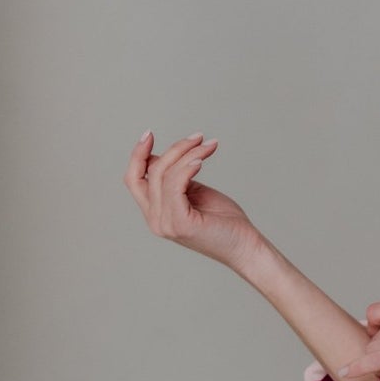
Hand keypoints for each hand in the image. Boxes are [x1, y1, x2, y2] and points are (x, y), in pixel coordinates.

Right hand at [123, 130, 260, 270]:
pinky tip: (201, 159)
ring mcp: (165, 223)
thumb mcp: (194, 193)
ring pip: (164, 174)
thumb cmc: (225, 222)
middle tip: (198, 137)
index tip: (149, 134)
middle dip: (173, 149)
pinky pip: (175, 185)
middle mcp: (155, 220)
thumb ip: (176, 179)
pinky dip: (187, 167)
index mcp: (156, 212)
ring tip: (208, 146)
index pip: (134, 179)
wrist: (245, 246)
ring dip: (188, 154)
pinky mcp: (180, 223)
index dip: (138, 155)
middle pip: (148, 172)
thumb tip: (161, 157)